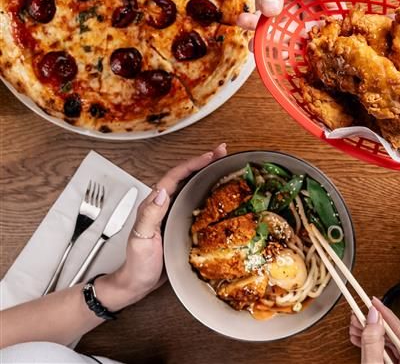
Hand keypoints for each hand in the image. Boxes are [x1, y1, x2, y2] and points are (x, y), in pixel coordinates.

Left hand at [97, 143, 227, 308]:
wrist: (137, 284)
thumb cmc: (138, 264)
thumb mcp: (141, 239)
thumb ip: (150, 215)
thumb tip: (162, 192)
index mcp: (154, 204)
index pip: (175, 176)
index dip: (193, 163)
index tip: (211, 155)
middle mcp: (163, 205)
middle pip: (185, 176)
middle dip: (204, 162)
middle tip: (224, 152)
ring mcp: (172, 213)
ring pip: (191, 186)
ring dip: (207, 174)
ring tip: (225, 165)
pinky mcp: (179, 223)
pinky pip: (195, 202)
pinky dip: (208, 192)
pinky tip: (221, 194)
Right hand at [349, 298, 399, 363]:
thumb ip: (373, 345)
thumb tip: (373, 319)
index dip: (385, 314)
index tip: (374, 301)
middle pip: (394, 336)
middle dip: (373, 325)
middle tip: (359, 314)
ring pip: (389, 344)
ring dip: (371, 335)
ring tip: (357, 327)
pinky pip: (387, 354)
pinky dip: (373, 347)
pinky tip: (362, 340)